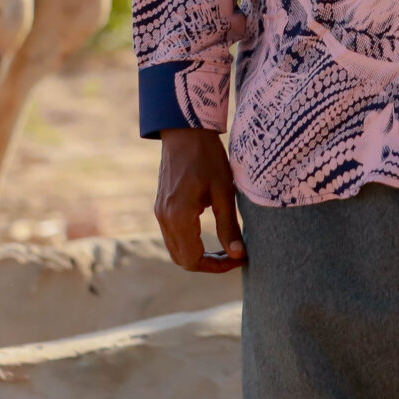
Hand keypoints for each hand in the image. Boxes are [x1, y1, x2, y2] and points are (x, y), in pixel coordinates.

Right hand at [154, 128, 244, 272]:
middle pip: (183, 260)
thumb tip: (239, 255)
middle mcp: (165, 219)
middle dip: (208, 264)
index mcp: (179, 217)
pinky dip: (189, 243)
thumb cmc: (207, 158)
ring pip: (176, 250)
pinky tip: (209, 234)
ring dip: (198, 255)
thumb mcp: (223, 191)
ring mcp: (160, 213)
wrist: (184, 131)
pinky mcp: (161, 206)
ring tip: (225, 247)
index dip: (217, 266)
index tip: (239, 258)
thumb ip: (228, 226)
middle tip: (234, 255)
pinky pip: (172, 236)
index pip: (194, 260)